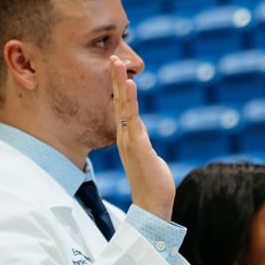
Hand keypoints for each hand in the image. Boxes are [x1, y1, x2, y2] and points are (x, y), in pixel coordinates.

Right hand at [110, 55, 174, 219]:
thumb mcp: (148, 157)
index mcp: (128, 139)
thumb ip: (143, 145)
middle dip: (114, 80)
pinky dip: (130, 101)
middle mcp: (125, 137)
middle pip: (118, 103)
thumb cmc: (152, 184)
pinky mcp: (138, 146)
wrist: (152, 206)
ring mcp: (130, 142)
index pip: (122, 108)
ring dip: (119, 85)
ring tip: (117, 66)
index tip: (117, 70)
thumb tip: (143, 139)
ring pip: (123, 107)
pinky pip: (133, 119)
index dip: (118, 89)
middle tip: (112, 58)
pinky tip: (129, 86)